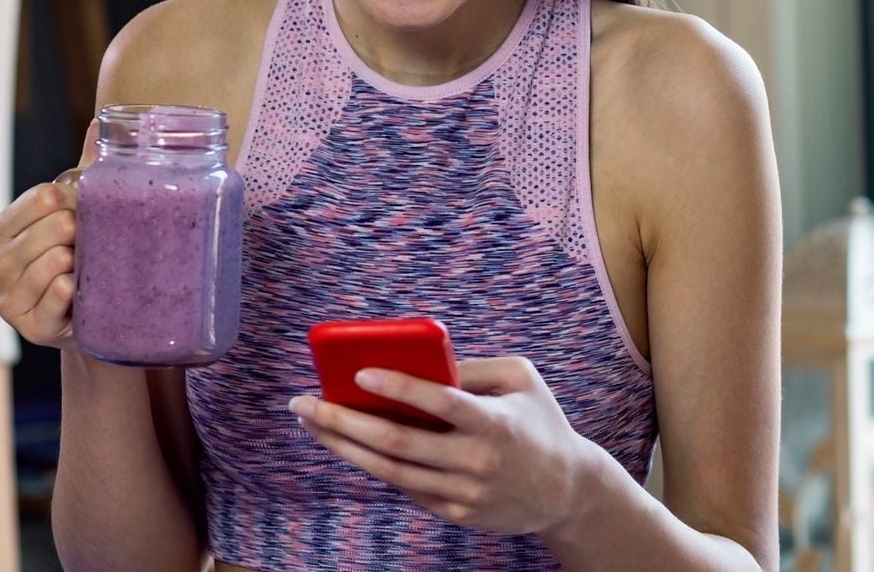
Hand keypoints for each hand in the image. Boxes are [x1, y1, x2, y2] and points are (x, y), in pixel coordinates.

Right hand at [0, 122, 97, 349]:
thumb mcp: (83, 213)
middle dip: (78, 231)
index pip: (40, 198)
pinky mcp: (28, 327)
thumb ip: (85, 171)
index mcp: (4, 229)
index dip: (74, 200)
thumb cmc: (84, 256)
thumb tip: (99, 123)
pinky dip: (66, 291)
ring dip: (76, 260)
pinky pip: (49, 302)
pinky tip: (77, 286)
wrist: (95, 315)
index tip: (88, 210)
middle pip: (46, 231)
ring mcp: (9, 297)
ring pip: (47, 265)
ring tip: (87, 262)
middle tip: (93, 239)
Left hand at [289, 356, 605, 535]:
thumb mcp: (521, 380)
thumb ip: (473, 368)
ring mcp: (463, 493)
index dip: (399, 388)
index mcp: (495, 423)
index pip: (441, 403)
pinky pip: (405, 488)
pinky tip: (347, 444)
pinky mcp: (455, 513)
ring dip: (345, 446)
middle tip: (306, 402)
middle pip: (398, 443)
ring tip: (312, 423)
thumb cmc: (540, 422)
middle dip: (344, 421)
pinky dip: (373, 465)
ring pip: (391, 471)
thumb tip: (418, 360)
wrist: (567, 491)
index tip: (360, 371)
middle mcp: (476, 462)